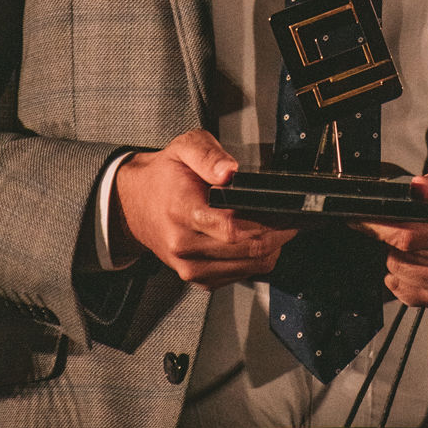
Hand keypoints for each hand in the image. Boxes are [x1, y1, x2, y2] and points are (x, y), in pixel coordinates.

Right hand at [111, 130, 297, 288]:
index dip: (265, 221)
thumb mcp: (184, 148)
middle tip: (291, 217)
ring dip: (271, 248)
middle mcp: (184, 246)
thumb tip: (230, 172)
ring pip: (249, 267)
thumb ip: (208, 155)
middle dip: (277, 234)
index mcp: (182, 211)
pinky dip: (255, 259)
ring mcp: (190, 267)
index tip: (284, 210)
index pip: (232, 228)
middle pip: (246, 249)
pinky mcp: (198, 279)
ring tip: (277, 226)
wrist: (136, 204)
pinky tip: (256, 238)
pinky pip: (240, 275)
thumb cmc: (165, 176)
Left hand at [358, 153, 427, 311]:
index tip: (362, 219)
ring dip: (395, 267)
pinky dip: (403, 287)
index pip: (416, 237)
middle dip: (388, 245)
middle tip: (376, 229)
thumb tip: (419, 188)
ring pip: (414, 285)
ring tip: (390, 247)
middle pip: (411, 263)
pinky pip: (421, 300)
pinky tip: (398, 271)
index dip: (385, 228)